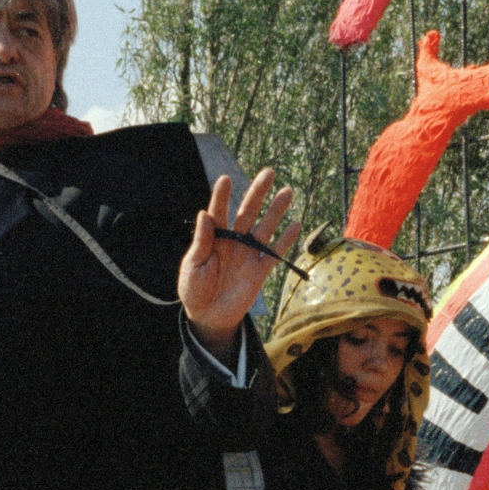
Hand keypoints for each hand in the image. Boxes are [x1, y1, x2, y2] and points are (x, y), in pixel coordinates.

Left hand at [179, 168, 299, 362]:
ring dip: (276, 211)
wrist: (208, 317)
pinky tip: (295, 225)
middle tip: (269, 172)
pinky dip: (285, 240)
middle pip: (247, 212)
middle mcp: (233, 241)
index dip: (222, 196)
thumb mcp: (192, 266)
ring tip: (287, 192)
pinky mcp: (260, 271)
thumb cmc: (194, 289)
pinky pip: (274, 253)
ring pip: (265, 228)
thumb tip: (204, 213)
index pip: (219, 211)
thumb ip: (201, 241)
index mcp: (214, 237)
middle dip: (257, 193)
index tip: (226, 179)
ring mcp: (248, 254)